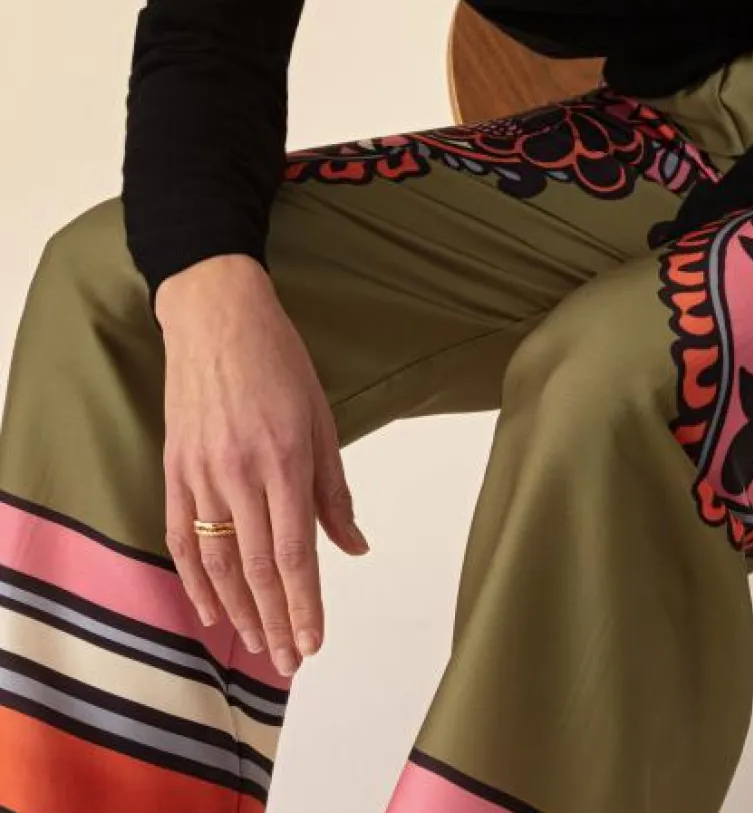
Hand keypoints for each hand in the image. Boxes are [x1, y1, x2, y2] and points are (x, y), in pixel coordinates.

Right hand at [155, 254, 369, 676]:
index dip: (303, 604)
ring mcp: (201, 473)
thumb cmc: (277, 358)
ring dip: (238, 611)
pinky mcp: (174, 469)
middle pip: (256, 568)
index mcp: (283, 458)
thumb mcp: (320, 416)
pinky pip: (182, 537)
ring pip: (218, 561)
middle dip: (275, 621)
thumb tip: (354, 547)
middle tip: (289, 662)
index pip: (293, 552)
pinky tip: (211, 610)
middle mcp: (239, 472)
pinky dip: (195, 580)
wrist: (216, 316)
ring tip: (256, 646)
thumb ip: (333, 489)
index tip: (312, 642)